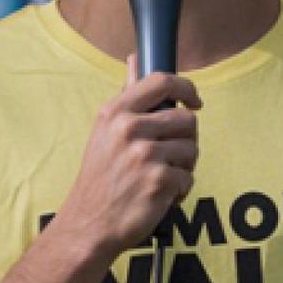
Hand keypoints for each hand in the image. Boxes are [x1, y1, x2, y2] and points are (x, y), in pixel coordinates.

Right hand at [56, 59, 201, 258]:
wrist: (89, 223)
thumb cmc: (100, 176)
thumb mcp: (105, 129)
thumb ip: (126, 94)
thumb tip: (134, 59)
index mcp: (116, 112)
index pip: (161, 80)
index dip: (186, 87)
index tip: (193, 100)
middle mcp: (129, 128)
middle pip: (187, 118)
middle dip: (185, 139)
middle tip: (170, 155)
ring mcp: (144, 155)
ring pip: (192, 149)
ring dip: (183, 167)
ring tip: (161, 176)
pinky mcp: (158, 181)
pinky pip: (189, 177)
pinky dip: (180, 190)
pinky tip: (160, 195)